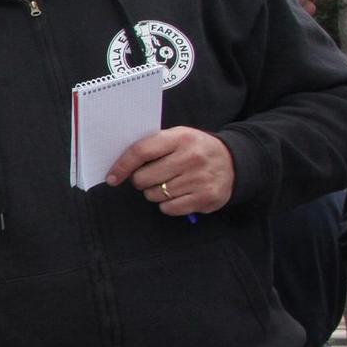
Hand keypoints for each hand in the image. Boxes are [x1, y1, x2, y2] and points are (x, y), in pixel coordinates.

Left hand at [105, 127, 234, 215]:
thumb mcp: (178, 138)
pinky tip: (179, 194)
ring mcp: (200, 179)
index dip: (122, 166)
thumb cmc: (195, 149)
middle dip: (141, 180)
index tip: (112, 178)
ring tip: (169, 183)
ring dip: (155, 192)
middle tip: (152, 176)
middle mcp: (192, 157)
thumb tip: (119, 166)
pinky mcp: (206, 197)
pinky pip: (169, 208)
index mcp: (181, 138)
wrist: (234, 161)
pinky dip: (167, 204)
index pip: (141, 151)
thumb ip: (152, 146)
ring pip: (154, 195)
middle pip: (144, 178)